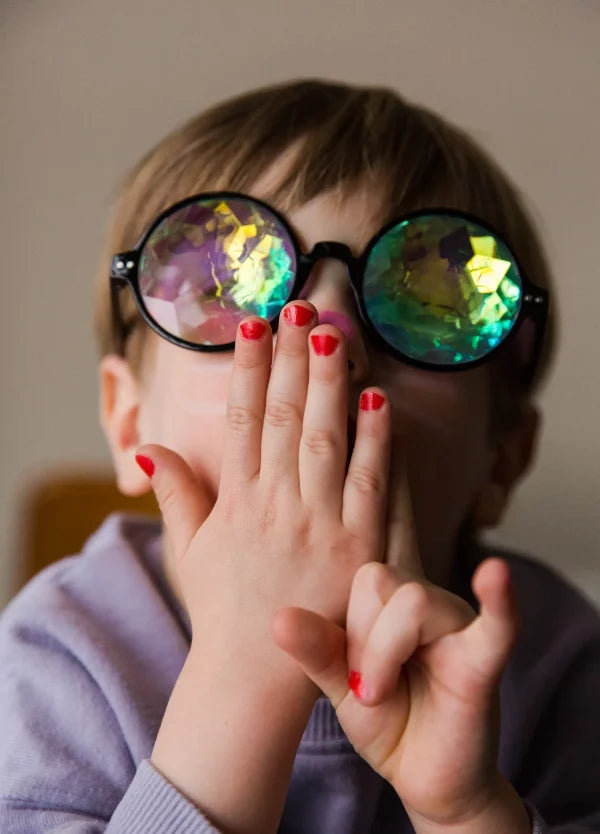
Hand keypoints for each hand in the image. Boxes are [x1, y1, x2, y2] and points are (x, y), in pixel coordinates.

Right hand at [136, 301, 391, 697]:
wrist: (256, 677)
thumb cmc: (222, 610)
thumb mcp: (190, 551)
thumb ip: (176, 495)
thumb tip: (146, 449)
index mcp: (235, 502)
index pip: (243, 420)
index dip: (248, 369)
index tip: (252, 325)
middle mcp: (276, 506)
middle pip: (286, 417)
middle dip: (292, 358)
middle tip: (300, 306)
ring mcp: (319, 525)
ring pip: (325, 438)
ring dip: (330, 382)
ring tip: (334, 333)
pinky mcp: (358, 547)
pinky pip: (369, 483)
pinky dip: (374, 439)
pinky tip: (378, 398)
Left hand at [272, 525, 521, 827]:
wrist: (424, 780)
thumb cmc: (388, 723)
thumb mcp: (340, 685)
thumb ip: (317, 650)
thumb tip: (278, 618)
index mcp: (396, 600)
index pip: (362, 576)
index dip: (349, 624)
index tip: (350, 670)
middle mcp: (432, 602)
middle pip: (381, 581)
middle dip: (363, 641)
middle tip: (368, 688)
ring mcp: (462, 628)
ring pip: (413, 600)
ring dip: (384, 655)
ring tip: (382, 695)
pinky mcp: (484, 664)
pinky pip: (499, 624)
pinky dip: (498, 599)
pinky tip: (495, 575)